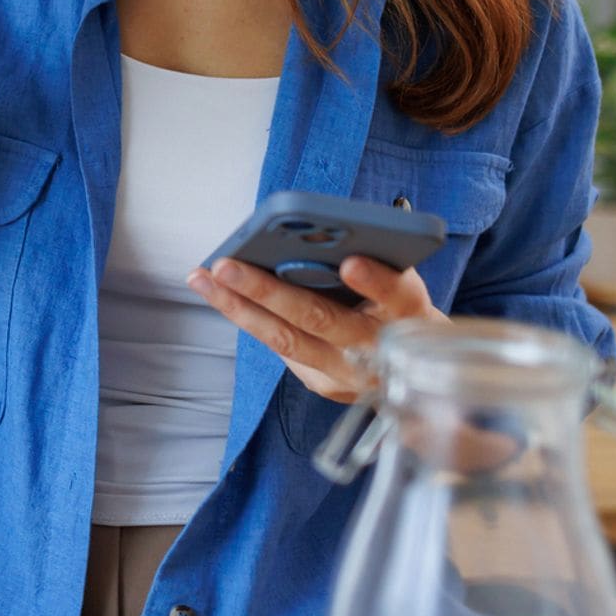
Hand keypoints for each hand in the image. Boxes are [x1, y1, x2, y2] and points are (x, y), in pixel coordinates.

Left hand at [185, 254, 448, 404]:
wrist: (412, 369)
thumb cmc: (399, 306)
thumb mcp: (403, 281)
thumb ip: (376, 261)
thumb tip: (322, 232)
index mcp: (410, 313)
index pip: (397, 295)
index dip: (375, 281)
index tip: (350, 263)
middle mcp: (377, 349)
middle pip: (321, 319)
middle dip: (268, 291)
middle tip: (227, 265)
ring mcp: (347, 374)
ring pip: (287, 340)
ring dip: (239, 307)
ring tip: (203, 278)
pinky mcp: (323, 383)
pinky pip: (280, 347)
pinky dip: (248, 318)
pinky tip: (218, 293)